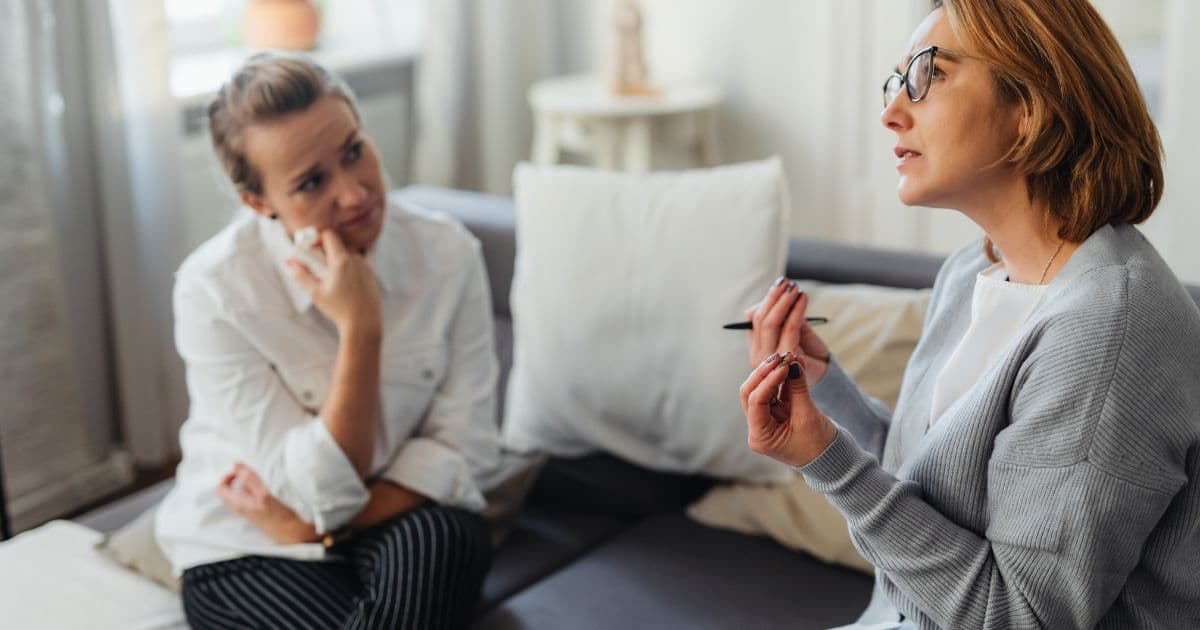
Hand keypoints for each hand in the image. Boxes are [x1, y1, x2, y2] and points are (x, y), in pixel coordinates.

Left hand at [216, 462, 318, 543]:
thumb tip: (236, 464)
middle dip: (238, 478)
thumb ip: (249, 479)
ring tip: (260, 480)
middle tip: (250, 473)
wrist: (290, 532)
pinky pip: (249, 495)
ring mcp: (248, 509)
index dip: (227, 477)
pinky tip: (265, 487)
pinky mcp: (256, 510)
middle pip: (229, 489)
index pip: (220, 488)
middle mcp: (240, 507)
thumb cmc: (278, 516)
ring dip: (247, 482)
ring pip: (240, 491)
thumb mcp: (264, 494)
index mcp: (239, 504)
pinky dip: (254, 487)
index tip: (240, 471)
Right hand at [287, 229, 381, 335]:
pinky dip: (350, 268)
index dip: (317, 238)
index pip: (329, 235)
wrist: (364, 323)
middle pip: (339, 245)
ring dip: (338, 260)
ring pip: (349, 255)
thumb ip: (301, 275)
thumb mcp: (315, 293)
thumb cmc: (339, 309)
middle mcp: (356, 259)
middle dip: (326, 250)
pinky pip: (359, 264)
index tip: (310, 248)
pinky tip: (345, 285)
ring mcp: (366, 266)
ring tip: (331, 278)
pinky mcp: (372, 275)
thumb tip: (289, 262)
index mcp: (341, 261)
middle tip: (317, 264)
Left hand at [740, 353, 838, 467]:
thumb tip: (793, 363)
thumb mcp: (808, 416)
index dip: (768, 380)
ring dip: (774, 373)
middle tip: (781, 357)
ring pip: (761, 390)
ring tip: (790, 357)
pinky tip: (793, 364)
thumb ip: (798, 388)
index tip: (783, 365)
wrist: (831, 460)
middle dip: (765, 373)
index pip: (755, 401)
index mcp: (760, 436)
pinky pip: (775, 392)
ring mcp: (765, 420)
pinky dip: (783, 379)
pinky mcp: (776, 414)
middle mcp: (757, 428)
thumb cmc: (820, 445)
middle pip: (751, 393)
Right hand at [745, 277, 831, 386]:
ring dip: (783, 301)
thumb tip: (779, 294)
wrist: (826, 374)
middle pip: (760, 319)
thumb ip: (784, 316)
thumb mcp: (793, 330)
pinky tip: (803, 298)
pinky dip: (796, 310)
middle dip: (773, 297)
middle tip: (786, 282)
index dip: (766, 300)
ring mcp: (771, 359)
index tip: (780, 286)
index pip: (752, 319)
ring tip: (795, 287)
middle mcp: (758, 356)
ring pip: (770, 323)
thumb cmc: (809, 351)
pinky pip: (789, 328)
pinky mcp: (788, 358)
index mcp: (757, 347)